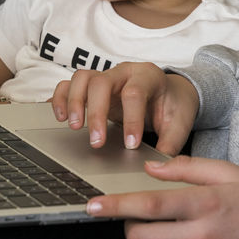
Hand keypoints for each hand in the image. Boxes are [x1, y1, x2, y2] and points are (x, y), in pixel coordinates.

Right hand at [51, 62, 198, 154]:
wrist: (170, 93)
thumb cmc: (173, 107)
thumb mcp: (179, 124)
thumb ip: (170, 143)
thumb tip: (157, 166)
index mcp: (148, 77)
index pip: (134, 93)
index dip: (131, 120)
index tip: (130, 145)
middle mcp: (124, 72)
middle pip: (101, 82)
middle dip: (96, 113)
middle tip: (96, 142)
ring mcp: (106, 76)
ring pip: (82, 78)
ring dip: (73, 102)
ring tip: (73, 127)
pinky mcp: (92, 86)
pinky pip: (70, 84)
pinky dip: (61, 98)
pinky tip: (59, 118)